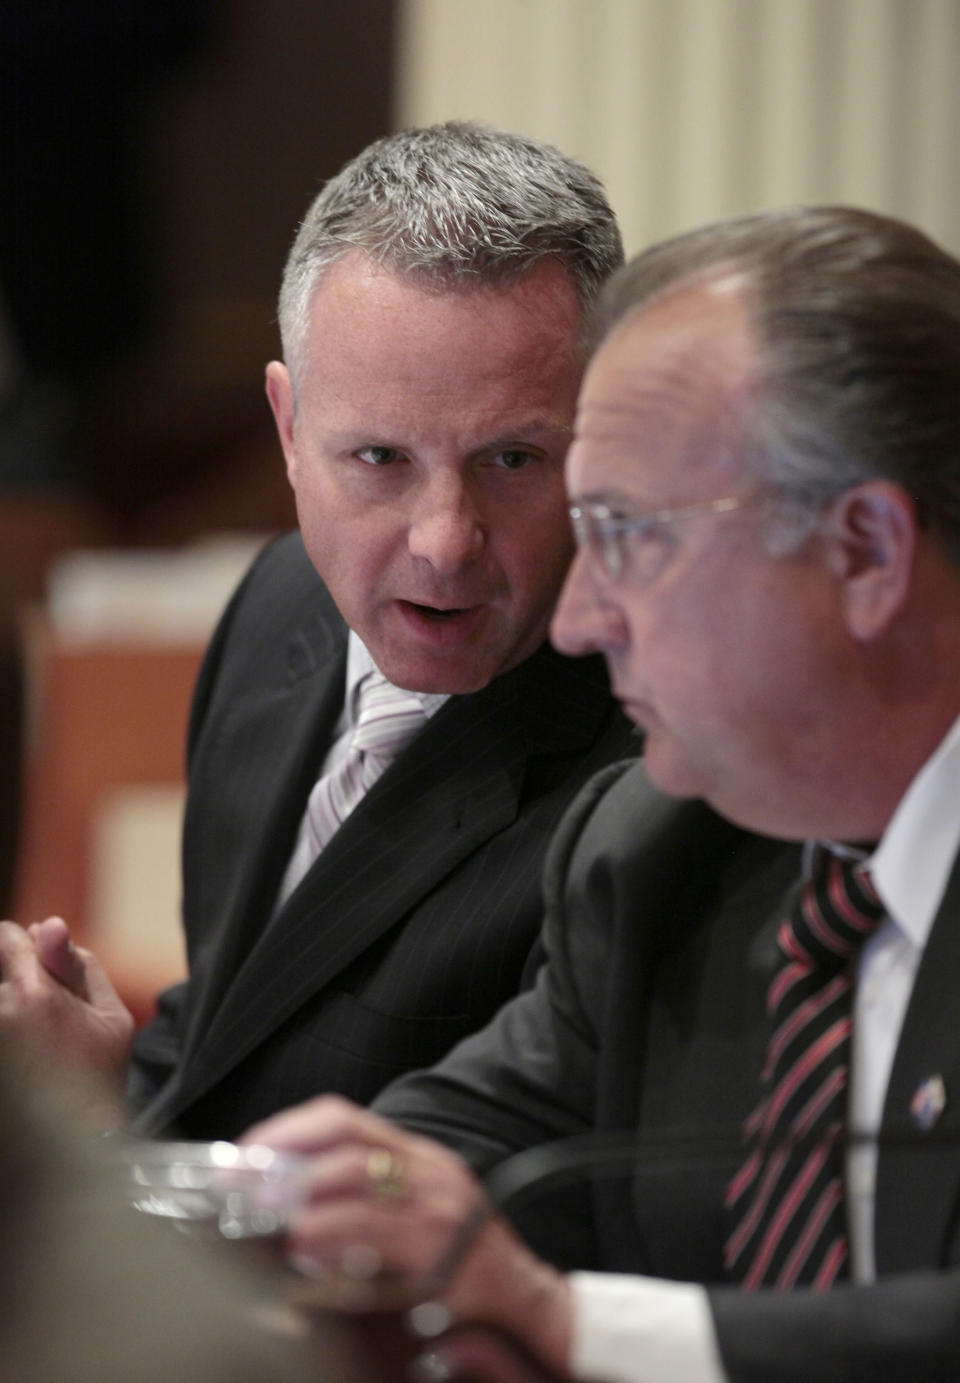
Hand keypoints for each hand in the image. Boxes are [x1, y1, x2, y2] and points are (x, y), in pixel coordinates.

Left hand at [0, 917, 133, 1094]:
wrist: (78, 1146)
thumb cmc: (100, 1080)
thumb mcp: (111, 1018)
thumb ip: (79, 966)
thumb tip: (47, 925)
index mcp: (33, 994)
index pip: (6, 937)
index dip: (25, 945)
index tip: (39, 964)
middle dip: (19, 984)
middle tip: (46, 1022)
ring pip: (1, 1001)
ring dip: (14, 1012)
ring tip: (36, 1047)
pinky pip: (3, 1023)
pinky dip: (14, 1034)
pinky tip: (27, 1059)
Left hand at [242, 1096, 572, 1375]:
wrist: (523, 1297)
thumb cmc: (459, 1258)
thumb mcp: (412, 1211)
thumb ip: (362, 1199)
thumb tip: (290, 1199)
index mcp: (415, 1154)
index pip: (342, 1119)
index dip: (288, 1129)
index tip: (246, 1151)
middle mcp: (427, 1167)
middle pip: (345, 1136)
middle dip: (284, 1154)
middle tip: (240, 1180)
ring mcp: (438, 1202)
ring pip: (358, 1175)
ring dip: (303, 1193)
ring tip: (268, 1214)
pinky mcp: (444, 1246)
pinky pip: (378, 1232)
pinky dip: (334, 1237)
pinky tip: (307, 1251)